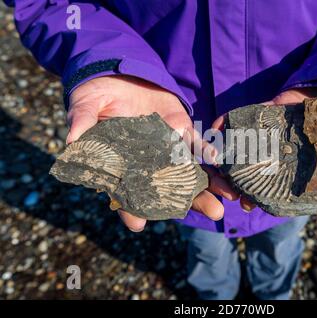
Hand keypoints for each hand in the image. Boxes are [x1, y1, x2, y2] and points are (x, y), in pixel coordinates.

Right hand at [67, 75, 236, 231]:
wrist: (122, 74)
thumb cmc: (98, 94)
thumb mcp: (85, 104)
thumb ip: (82, 120)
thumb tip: (71, 139)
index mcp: (120, 163)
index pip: (123, 191)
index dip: (128, 207)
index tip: (137, 223)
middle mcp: (147, 162)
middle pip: (166, 189)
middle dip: (187, 203)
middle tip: (210, 215)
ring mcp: (166, 148)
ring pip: (187, 172)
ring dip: (206, 187)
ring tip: (223, 203)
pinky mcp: (180, 130)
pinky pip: (195, 144)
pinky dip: (207, 152)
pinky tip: (218, 161)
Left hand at [212, 84, 316, 229]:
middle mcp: (303, 151)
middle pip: (284, 176)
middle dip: (266, 192)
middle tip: (250, 205)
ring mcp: (286, 132)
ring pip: (263, 154)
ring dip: (244, 168)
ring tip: (227, 182)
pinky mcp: (274, 111)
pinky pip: (252, 119)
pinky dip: (233, 124)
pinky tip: (217, 133)